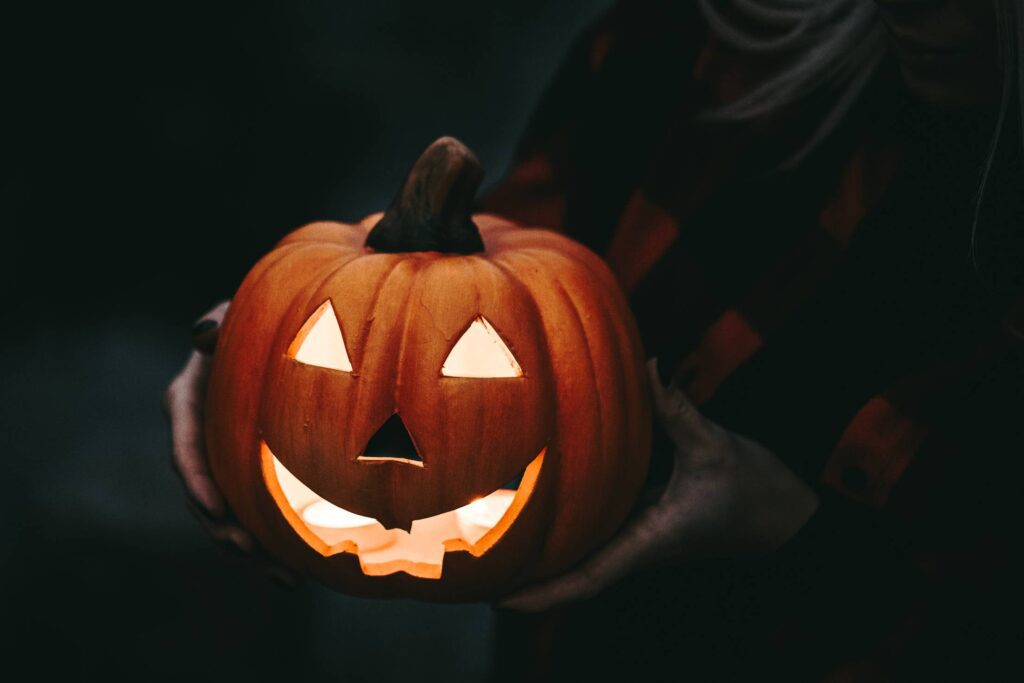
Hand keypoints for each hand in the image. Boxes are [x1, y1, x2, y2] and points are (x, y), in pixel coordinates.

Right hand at [163, 301, 296, 585]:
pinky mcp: (250, 474)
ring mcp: (225, 460)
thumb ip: (220, 322)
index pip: (187, 447)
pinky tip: (297, 575)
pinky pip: (257, 515)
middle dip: (224, 528)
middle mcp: (203, 437)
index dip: (197, 481)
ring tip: (284, 577)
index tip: (213, 508)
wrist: (286, 331)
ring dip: (253, 549)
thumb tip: (201, 334)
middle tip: (251, 550)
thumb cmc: (256, 318)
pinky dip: (273, 545)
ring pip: (230, 515)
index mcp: (190, 401)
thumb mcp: (237, 312)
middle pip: (205, 494)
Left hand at [499, 359, 818, 611]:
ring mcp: (643, 534)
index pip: (584, 581)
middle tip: (473, 566)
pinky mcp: (651, 517)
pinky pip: (603, 523)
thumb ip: (677, 408)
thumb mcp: (716, 448)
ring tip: (495, 532)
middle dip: (526, 576)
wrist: (794, 521)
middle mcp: (637, 544)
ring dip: (545, 548)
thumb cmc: (759, 496)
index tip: (495, 602)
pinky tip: (551, 497)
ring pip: (585, 549)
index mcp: (647, 541)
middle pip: (571, 571)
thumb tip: (647, 364)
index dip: (539, 595)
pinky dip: (574, 519)